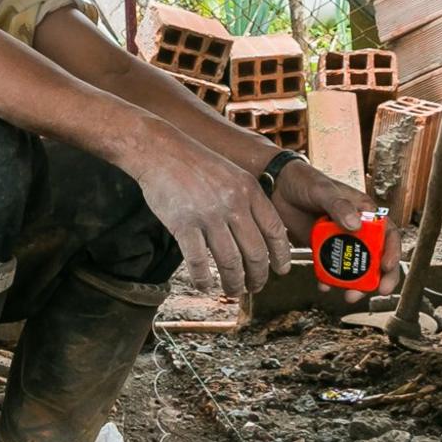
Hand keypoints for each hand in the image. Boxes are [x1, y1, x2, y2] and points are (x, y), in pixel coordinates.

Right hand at [128, 124, 291, 297]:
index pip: (275, 231)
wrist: (160, 149)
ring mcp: (208, 215)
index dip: (280, 256)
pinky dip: (203, 279)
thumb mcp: (231, 174)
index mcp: (249, 191)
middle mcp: (233, 204)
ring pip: (230, 263)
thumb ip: (247, 200)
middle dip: (258, 277)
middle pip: (255, 253)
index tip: (281, 270)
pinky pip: (198, 262)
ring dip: (233, 283)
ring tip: (232, 291)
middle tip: (254, 287)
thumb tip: (259, 232)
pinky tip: (204, 284)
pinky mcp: (184, 224)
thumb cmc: (193, 163)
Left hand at [269, 159, 401, 298]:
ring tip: (350, 295)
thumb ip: (338, 205)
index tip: (386, 266)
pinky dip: (330, 280)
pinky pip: (331, 269)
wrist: (276, 187)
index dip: (392, 251)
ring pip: (356, 267)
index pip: (388, 233)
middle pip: (377, 256)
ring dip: (356, 284)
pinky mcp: (323, 249)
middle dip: (381, 276)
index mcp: (364, 212)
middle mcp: (357, 229)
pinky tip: (324, 286)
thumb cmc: (304, 180)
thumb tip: (356, 225)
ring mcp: (340, 241)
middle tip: (379, 291)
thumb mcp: (322, 190)